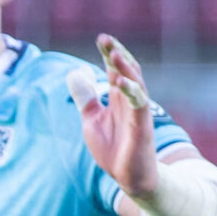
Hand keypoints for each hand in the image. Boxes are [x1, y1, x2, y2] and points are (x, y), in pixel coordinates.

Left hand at [72, 35, 162, 206]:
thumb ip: (85, 98)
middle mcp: (130, 100)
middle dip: (116, 53)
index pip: (114, 68)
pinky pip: (138, 104)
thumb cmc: (114, 149)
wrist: (130, 177)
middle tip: (105, 38)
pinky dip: (131, 91)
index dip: (108, 53)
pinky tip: (121, 82)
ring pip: (135, 83)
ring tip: (115, 54)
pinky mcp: (142, 125)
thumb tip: (75, 73)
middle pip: (126, 70)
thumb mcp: (92, 120)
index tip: (101, 38)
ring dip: (125, 68)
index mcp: (118, 97)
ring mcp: (137, 111)